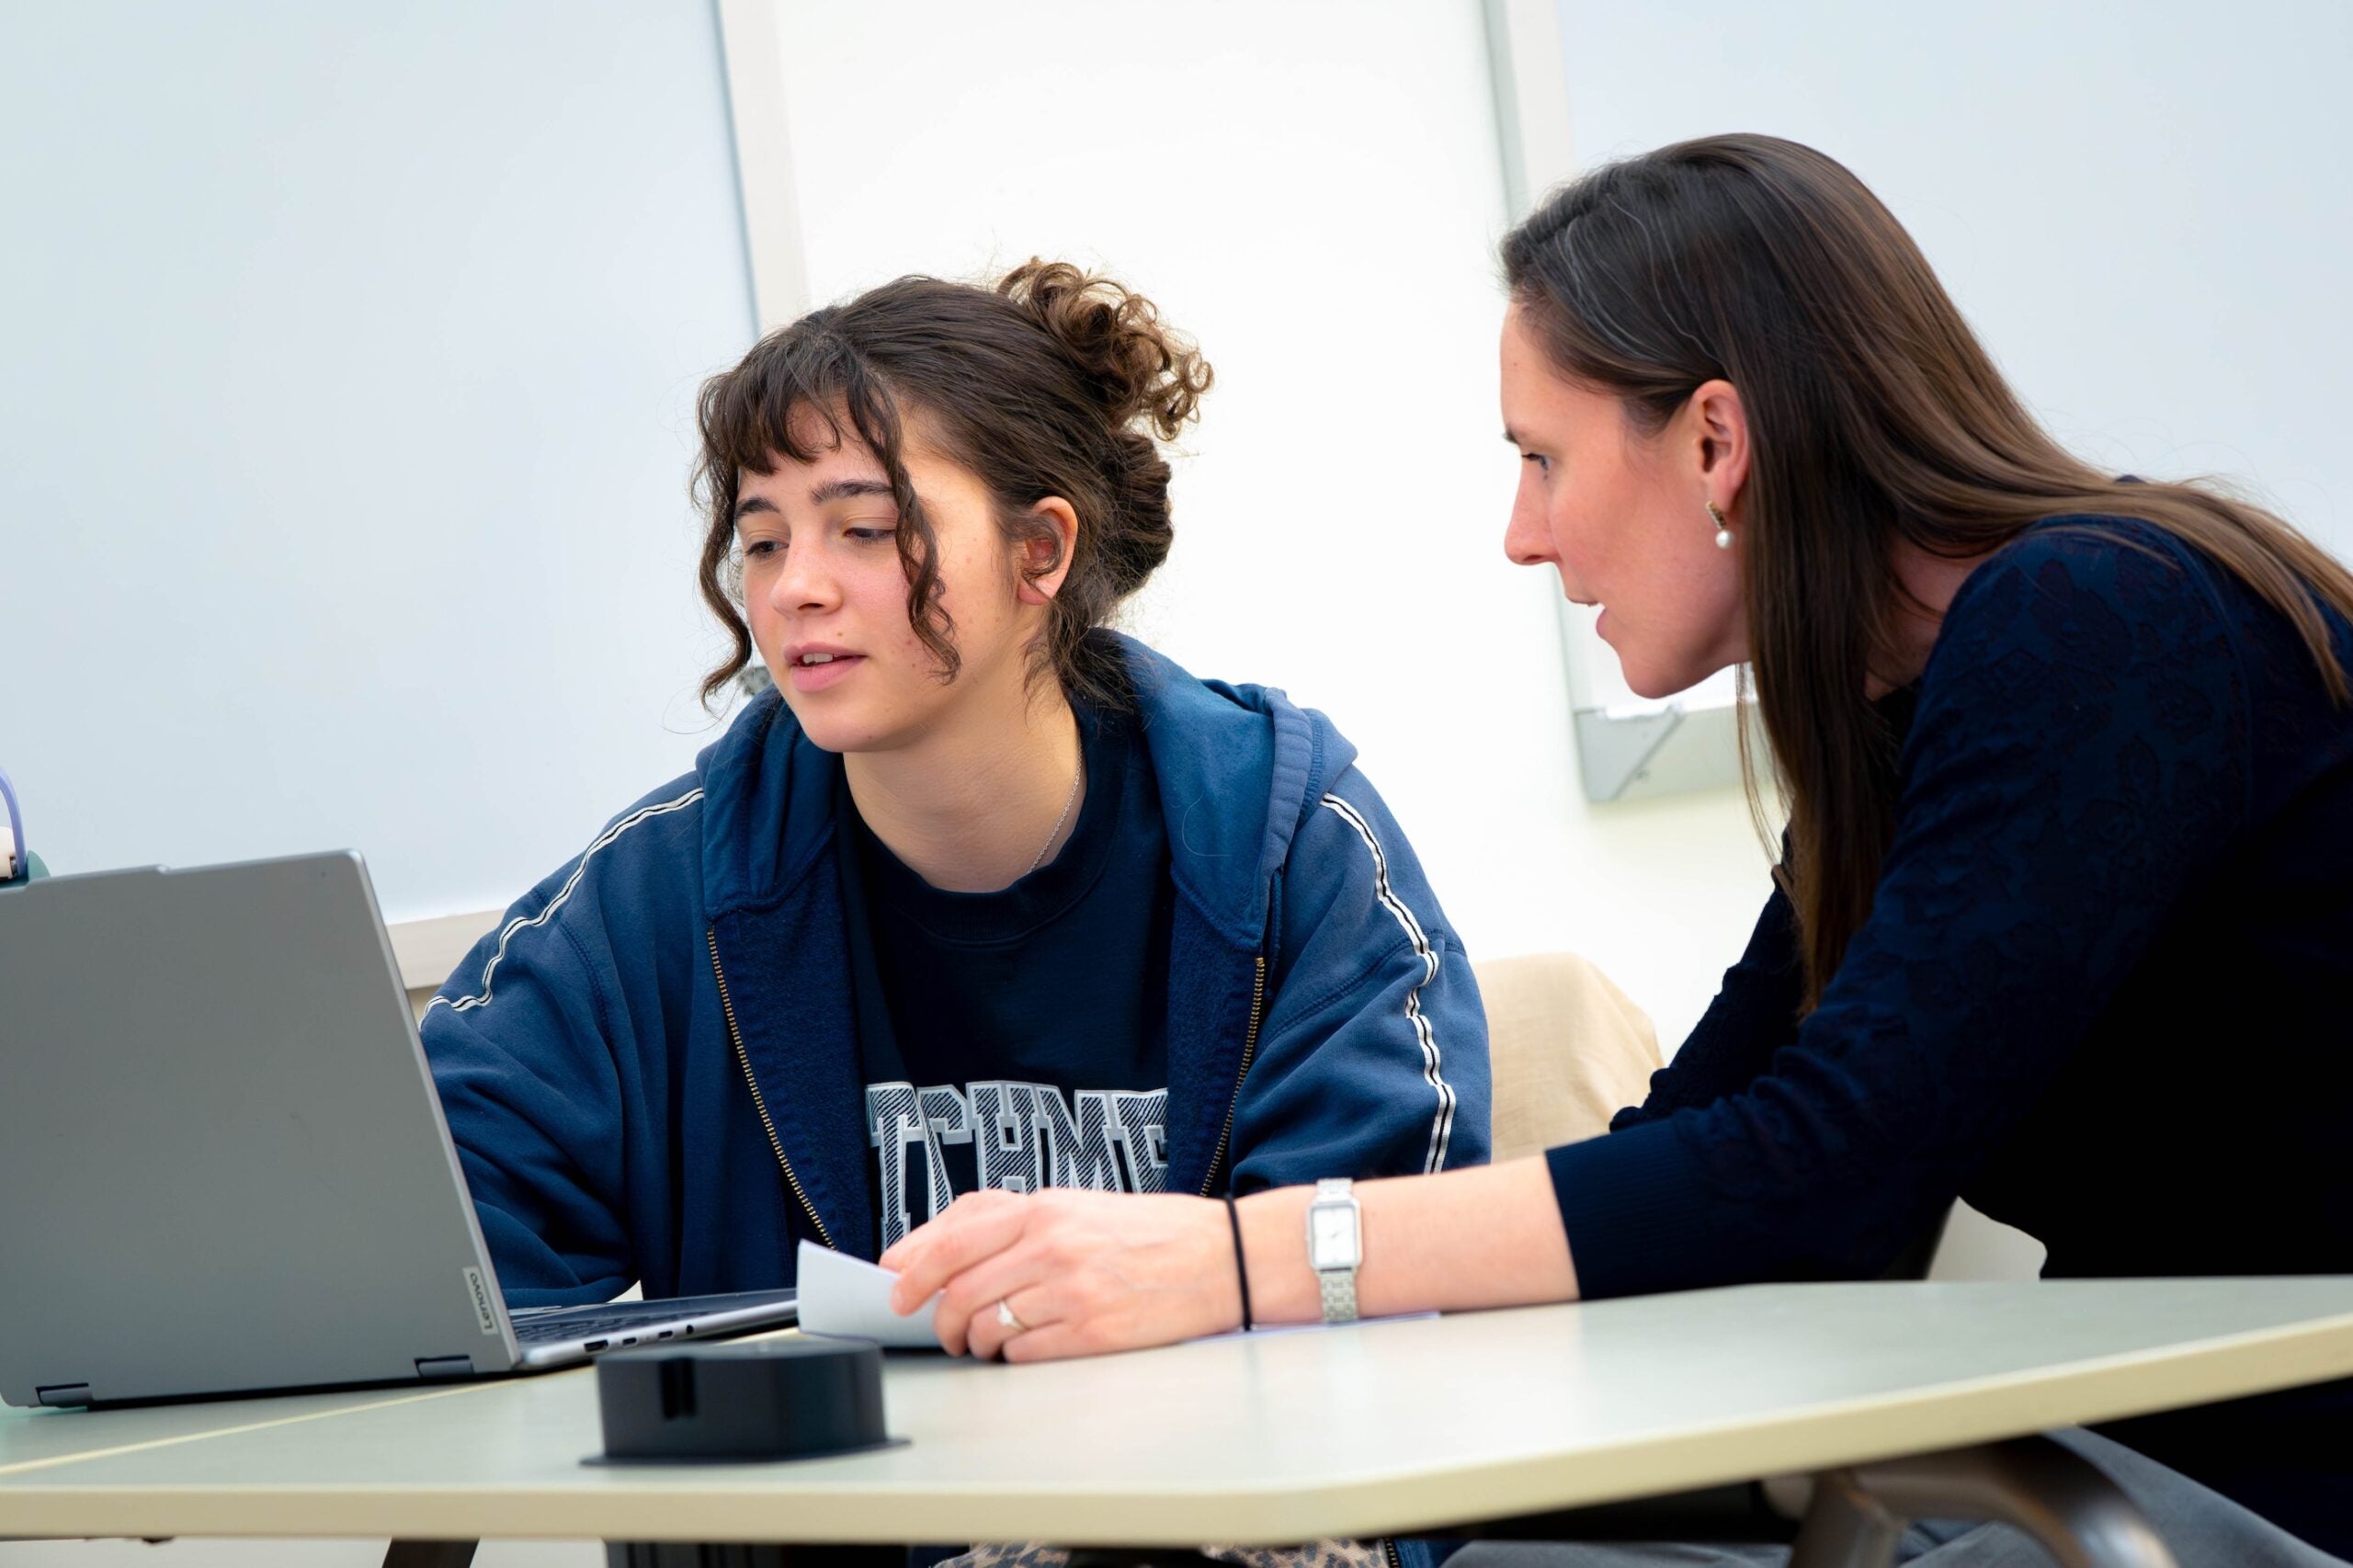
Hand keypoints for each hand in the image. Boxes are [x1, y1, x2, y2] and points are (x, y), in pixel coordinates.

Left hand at [878, 1187, 1240, 1360]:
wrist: (1221, 1257)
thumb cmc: (1146, 1232)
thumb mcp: (1074, 1205)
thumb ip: (1006, 1221)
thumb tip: (930, 1247)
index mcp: (1043, 1209)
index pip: (950, 1242)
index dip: (911, 1272)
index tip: (895, 1291)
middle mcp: (1051, 1246)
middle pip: (959, 1292)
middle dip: (939, 1321)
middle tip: (943, 1331)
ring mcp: (1071, 1291)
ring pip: (986, 1327)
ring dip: (975, 1342)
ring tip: (988, 1340)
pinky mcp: (1092, 1334)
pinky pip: (1023, 1354)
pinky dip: (1013, 1355)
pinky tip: (1029, 1345)